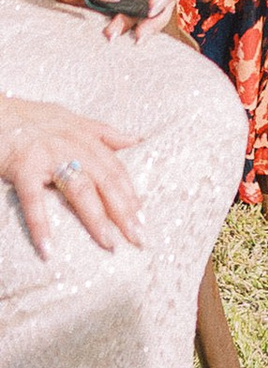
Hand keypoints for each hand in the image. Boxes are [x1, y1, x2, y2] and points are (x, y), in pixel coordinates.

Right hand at [0, 94, 141, 255]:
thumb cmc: (35, 119)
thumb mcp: (73, 120)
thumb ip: (104, 133)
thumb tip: (135, 140)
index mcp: (87, 138)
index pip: (116, 170)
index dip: (131, 194)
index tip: (143, 219)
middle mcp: (74, 146)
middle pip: (106, 182)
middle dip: (124, 211)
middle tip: (138, 237)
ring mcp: (50, 157)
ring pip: (80, 190)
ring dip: (96, 219)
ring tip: (108, 243)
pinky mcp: (25, 168)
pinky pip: (34, 201)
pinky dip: (41, 225)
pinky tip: (47, 248)